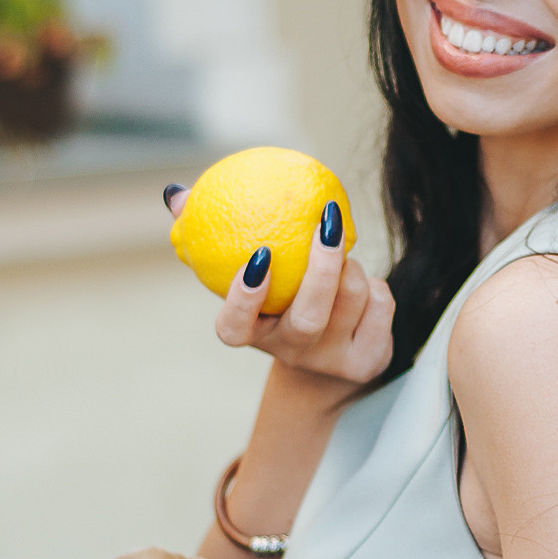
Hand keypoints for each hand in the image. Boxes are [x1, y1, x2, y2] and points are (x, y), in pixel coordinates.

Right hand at [166, 188, 393, 386]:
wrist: (329, 365)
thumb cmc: (279, 300)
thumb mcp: (250, 275)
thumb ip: (209, 233)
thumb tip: (175, 194)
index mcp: (254, 334)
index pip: (234, 328)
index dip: (243, 298)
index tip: (258, 256)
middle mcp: (292, 353)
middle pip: (309, 316)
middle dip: (322, 266)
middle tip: (327, 219)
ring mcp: (333, 362)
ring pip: (352, 296)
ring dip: (351, 264)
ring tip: (339, 252)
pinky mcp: (370, 361)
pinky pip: (382, 303)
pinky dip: (376, 284)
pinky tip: (364, 282)